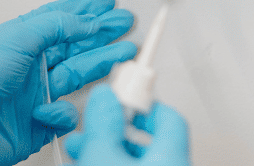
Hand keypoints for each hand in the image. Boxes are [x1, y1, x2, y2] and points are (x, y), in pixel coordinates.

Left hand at [0, 0, 136, 165]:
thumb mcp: (16, 38)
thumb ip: (55, 25)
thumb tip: (83, 19)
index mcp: (19, 40)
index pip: (58, 19)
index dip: (83, 10)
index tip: (106, 3)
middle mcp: (29, 66)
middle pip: (74, 46)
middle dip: (101, 34)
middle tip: (125, 24)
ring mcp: (34, 95)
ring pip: (77, 76)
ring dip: (101, 64)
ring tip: (125, 52)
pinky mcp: (38, 124)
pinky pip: (66, 115)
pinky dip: (64, 113)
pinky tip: (53, 109)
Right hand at [63, 86, 190, 165]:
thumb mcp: (102, 157)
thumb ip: (103, 123)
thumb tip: (105, 97)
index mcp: (173, 156)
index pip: (169, 115)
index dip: (142, 101)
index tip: (121, 96)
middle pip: (149, 139)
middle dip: (114, 129)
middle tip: (93, 127)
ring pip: (136, 159)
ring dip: (108, 149)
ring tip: (81, 149)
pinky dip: (112, 163)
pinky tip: (86, 163)